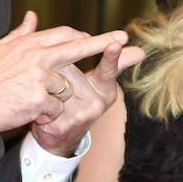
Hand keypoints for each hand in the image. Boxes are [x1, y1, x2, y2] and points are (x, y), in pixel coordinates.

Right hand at [0, 12, 143, 154]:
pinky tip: (29, 115)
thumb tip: (33, 16)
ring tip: (30, 103)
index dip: (83, 36)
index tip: (100, 37)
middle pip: (78, 46)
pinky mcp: (39, 98)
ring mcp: (39, 77)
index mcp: (28, 43)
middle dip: (104, 43)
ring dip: (56, 99)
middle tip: (124, 39)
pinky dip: (47, 116)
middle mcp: (37, 55)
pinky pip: (56, 109)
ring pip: (66, 87)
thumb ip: (20, 34)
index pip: (64, 34)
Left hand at [29, 30, 144, 155]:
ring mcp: (81, 115)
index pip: (108, 70)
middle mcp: (97, 103)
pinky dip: (42, 94)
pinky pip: (49, 96)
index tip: (115, 45)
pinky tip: (42, 101)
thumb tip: (141, 51)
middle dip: (58, 67)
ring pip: (58, 81)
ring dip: (48, 80)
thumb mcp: (98, 84)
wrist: (57, 136)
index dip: (110, 57)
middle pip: (72, 68)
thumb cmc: (76, 102)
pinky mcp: (64, 123)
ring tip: (49, 91)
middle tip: (55, 76)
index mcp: (106, 90)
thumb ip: (114, 64)